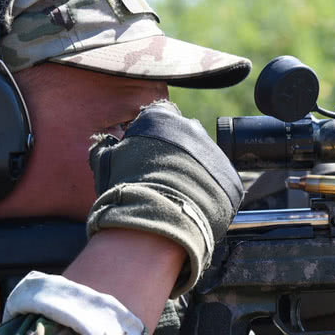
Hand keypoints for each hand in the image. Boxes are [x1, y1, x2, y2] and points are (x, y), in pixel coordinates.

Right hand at [87, 101, 243, 296]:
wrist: (157, 220)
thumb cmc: (127, 190)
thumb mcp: (106, 163)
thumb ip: (107, 147)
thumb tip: (104, 144)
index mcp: (161, 118)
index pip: (161, 115)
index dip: (155, 135)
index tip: (150, 151)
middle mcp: (193, 128)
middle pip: (187, 137)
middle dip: (178, 153)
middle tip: (166, 177)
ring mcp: (215, 153)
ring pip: (206, 160)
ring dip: (196, 172)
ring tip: (180, 195)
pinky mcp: (231, 178)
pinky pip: (221, 183)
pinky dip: (211, 192)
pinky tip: (196, 205)